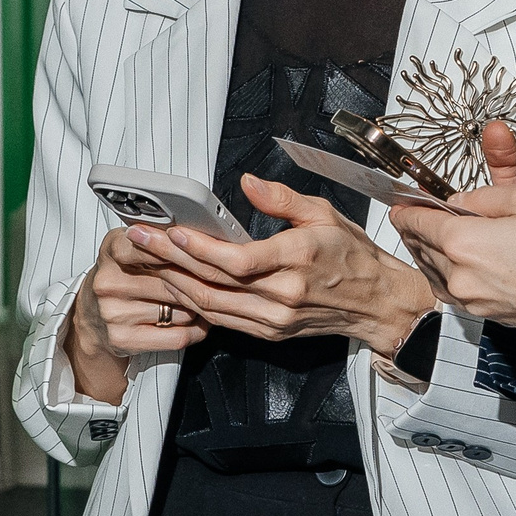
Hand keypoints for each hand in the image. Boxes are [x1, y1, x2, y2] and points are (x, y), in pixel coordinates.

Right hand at [66, 227, 206, 403]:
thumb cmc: (121, 277)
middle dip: (201, 282)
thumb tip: (200, 236)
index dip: (184, 250)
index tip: (205, 252)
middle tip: (220, 280)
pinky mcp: (123, 338)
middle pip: (174, 280)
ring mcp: (114, 312)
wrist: (90, 317)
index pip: (152, 246)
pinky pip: (177, 336)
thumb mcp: (130, 248)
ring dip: (200, 307)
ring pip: (180, 309)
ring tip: (204, 301)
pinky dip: (196, 330)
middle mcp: (109, 281)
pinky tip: (200, 322)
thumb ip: (158, 239)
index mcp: (112, 250)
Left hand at [130, 175, 433, 356]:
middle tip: (140, 239)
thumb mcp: (324, 213)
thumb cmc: (352, 254)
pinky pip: (222, 320)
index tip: (174, 231)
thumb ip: (282, 199)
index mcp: (297, 260)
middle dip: (171, 260)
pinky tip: (176, 284)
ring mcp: (274, 319)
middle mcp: (283, 295)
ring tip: (148, 260)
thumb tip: (248, 183)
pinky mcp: (269, 333)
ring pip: (211, 305)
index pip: (238, 261)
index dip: (200, 249)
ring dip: (175, 283)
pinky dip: (194, 302)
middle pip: (214, 282)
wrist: (375, 302)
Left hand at [388, 123, 515, 331]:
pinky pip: (450, 288)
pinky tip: (454, 262)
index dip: (406, 208)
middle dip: (417, 227)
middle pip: (420, 246)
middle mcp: (459, 275)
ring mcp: (470, 298)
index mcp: (462, 242)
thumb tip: (459, 198)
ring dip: (428, 250)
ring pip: (433, 269)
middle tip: (418, 212)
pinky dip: (444, 272)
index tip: (401, 201)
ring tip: (433, 234)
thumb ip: (484, 193)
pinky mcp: (484, 313)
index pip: (416, 221)